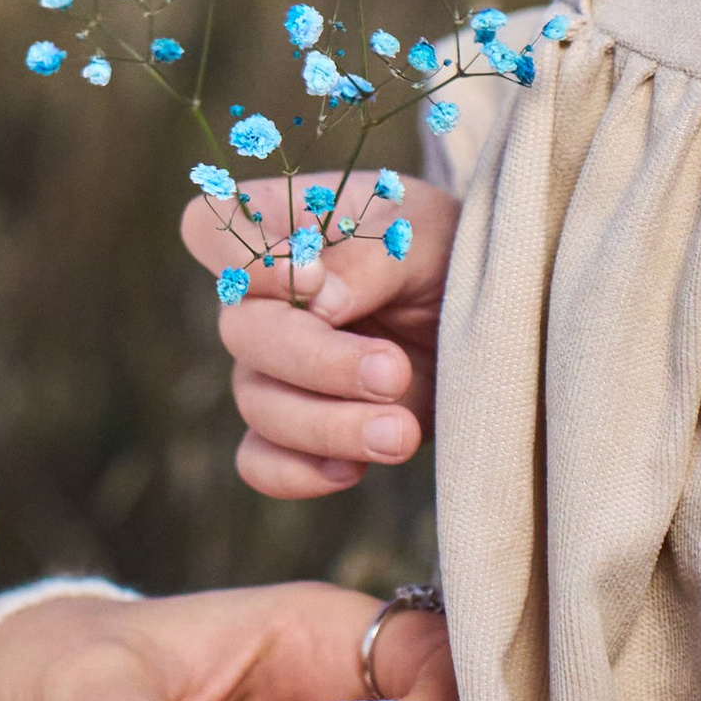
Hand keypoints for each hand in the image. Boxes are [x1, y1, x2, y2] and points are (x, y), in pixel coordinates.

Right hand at [178, 172, 458, 501]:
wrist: (488, 317)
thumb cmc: (444, 250)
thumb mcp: (425, 233)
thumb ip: (370, 258)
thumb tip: (316, 302)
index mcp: (280, 227)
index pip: (211, 228)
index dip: (243, 259)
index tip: (312, 279)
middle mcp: (263, 299)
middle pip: (241, 331)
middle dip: (317, 360)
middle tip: (392, 371)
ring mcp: (275, 369)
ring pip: (259, 404)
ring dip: (328, 424)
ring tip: (401, 432)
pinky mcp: (301, 431)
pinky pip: (262, 462)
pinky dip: (297, 473)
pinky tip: (353, 470)